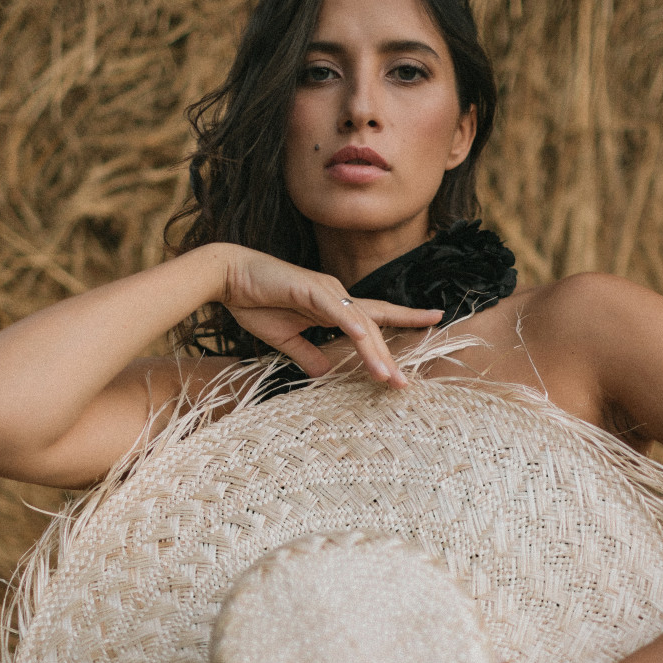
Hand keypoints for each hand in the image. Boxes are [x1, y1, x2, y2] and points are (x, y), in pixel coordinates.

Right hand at [216, 245, 442, 385]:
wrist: (227, 278)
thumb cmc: (255, 302)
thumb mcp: (285, 340)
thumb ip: (307, 355)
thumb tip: (325, 373)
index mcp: (333, 307)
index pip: (377, 316)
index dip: (406, 318)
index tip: (435, 320)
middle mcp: (336, 297)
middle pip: (374, 328)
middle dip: (391, 356)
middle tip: (405, 384)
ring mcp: (325, 292)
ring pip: (360, 324)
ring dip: (374, 352)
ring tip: (388, 378)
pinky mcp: (309, 290)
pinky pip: (336, 310)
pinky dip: (352, 325)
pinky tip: (365, 341)